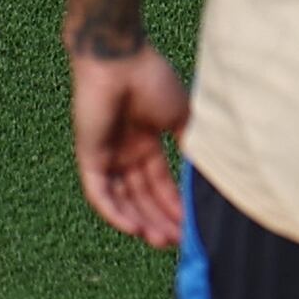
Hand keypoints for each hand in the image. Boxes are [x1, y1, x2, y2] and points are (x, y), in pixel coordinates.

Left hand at [71, 42, 193, 248]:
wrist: (119, 57)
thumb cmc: (151, 79)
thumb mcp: (181, 118)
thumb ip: (191, 147)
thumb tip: (209, 178)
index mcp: (146, 143)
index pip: (160, 184)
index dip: (175, 206)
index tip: (192, 226)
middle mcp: (125, 152)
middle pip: (142, 197)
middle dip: (160, 220)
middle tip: (179, 242)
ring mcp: (106, 154)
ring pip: (122, 200)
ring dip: (141, 222)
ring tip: (160, 241)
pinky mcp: (88, 155)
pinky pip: (99, 192)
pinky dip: (115, 213)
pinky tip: (134, 229)